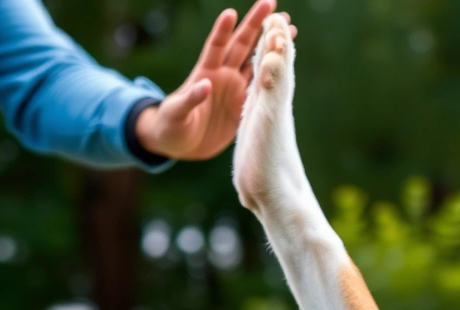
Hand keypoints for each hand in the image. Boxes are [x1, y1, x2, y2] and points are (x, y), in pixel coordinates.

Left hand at [133, 1, 293, 160]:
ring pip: (256, 61)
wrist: (180, 144)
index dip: (223, 31)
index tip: (231, 13)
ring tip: (289, 27)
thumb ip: (190, 98)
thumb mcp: (176, 113)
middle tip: (272, 4)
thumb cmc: (171, 127)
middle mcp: (223, 75)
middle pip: (242, 45)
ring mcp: (235, 88)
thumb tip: (205, 85)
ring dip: (271, 44)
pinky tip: (287, 60)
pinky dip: (275, 73)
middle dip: (256, 25)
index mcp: (205, 73)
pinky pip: (263, 86)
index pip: (216, 47)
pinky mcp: (244, 104)